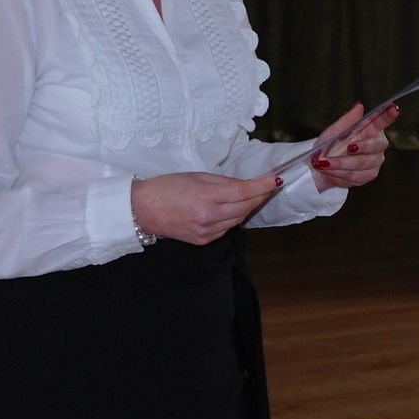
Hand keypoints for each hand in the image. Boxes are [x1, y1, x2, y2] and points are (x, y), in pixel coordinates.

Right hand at [130, 171, 281, 245]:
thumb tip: (245, 185)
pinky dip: (232, 218)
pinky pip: (226, 228)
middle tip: (267, 186)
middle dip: (259, 196)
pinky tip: (229, 209)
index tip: (276, 180)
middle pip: (246, 207)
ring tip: (249, 195)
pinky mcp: (203, 241)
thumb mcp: (196, 176)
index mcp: (207, 196)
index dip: (263, 186)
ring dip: (246, 207)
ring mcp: (207, 232)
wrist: (142, 210)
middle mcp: (210, 217)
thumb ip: (223, 182)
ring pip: (238, 219)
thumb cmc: (167, 187)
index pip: (245, 192)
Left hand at [309, 102, 399, 189]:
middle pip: (376, 145)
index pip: (382, 120)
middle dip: (362, 146)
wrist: (322, 166)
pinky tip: (331, 170)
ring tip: (325, 162)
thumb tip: (359, 105)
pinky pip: (358, 175)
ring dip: (342, 163)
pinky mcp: (370, 174)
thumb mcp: (334, 131)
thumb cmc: (330, 145)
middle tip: (349, 147)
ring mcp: (375, 160)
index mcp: (370, 128)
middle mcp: (377, 143)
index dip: (388, 115)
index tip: (393, 108)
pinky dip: (342, 173)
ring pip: (363, 162)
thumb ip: (347, 120)